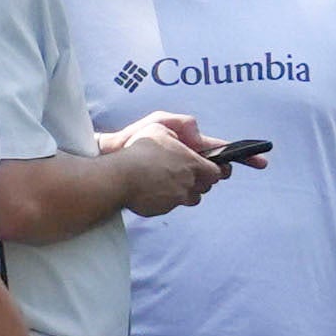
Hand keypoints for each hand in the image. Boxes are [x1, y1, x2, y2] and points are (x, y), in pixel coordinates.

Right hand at [102, 114, 231, 216]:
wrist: (118, 177)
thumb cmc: (138, 151)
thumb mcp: (161, 125)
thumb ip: (183, 126)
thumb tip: (196, 134)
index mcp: (192, 163)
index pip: (217, 172)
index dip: (215, 169)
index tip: (211, 166)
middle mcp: (188, 183)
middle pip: (206, 187)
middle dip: (200, 179)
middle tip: (187, 171)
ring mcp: (176, 199)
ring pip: (191, 199)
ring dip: (187, 191)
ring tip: (171, 181)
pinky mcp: (163, 209)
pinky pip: (172, 205)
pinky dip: (168, 198)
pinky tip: (155, 188)